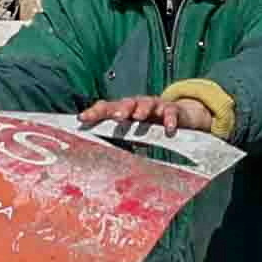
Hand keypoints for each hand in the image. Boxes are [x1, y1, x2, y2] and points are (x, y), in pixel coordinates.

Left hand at [79, 92, 211, 132]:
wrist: (179, 115)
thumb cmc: (150, 125)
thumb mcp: (133, 132)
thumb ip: (119, 140)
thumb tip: (100, 158)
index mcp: (124, 111)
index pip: (106, 109)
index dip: (94, 113)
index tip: (82, 119)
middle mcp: (137, 105)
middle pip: (126, 103)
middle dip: (120, 110)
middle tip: (115, 118)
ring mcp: (155, 106)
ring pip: (147, 103)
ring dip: (142, 109)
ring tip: (139, 116)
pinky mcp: (172, 109)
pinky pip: (170, 112)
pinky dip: (169, 120)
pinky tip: (169, 129)